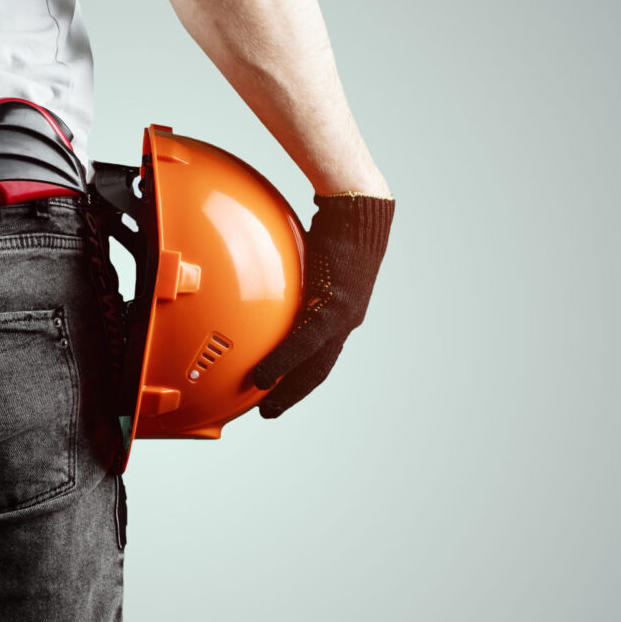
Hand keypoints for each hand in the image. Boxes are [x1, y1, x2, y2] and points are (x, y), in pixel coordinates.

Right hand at [252, 192, 394, 417]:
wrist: (357, 209)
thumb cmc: (334, 226)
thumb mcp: (310, 257)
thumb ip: (292, 275)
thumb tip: (263, 269)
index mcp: (340, 311)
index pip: (321, 354)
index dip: (301, 376)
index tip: (280, 391)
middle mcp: (346, 319)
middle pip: (318, 369)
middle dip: (294, 394)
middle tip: (269, 412)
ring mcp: (343, 315)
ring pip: (313, 365)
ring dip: (288, 389)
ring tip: (265, 405)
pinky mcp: (335, 307)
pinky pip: (304, 342)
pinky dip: (283, 363)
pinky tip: (263, 377)